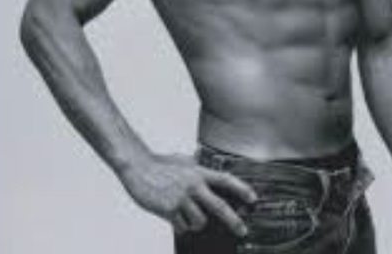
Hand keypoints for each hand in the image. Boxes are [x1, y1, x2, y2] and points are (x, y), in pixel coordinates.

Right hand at [119, 151, 256, 235]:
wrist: (138, 167)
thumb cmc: (160, 164)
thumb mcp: (183, 161)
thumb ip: (195, 166)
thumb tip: (204, 164)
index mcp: (198, 171)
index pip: (225, 180)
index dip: (241, 189)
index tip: (253, 198)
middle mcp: (192, 184)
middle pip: (219, 206)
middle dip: (234, 221)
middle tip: (242, 230)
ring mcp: (181, 198)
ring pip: (199, 222)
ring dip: (196, 223)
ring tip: (187, 213)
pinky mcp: (168, 210)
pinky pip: (182, 226)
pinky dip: (180, 225)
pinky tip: (172, 214)